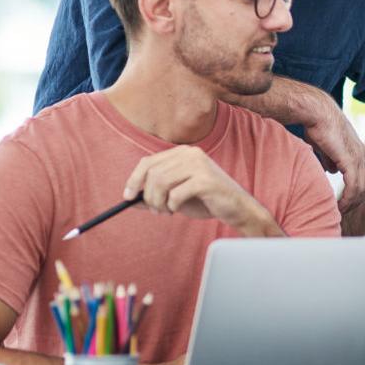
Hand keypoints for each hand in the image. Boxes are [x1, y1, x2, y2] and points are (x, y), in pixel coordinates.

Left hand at [123, 146, 283, 236]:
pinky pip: (176, 194)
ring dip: (158, 203)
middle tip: (154, 210)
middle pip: (152, 173)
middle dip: (148, 196)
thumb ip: (154, 195)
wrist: (237, 209)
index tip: (127, 197)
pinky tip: (178, 210)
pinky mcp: (206, 180)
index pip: (148, 162)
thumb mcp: (176, 197)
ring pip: (161, 183)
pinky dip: (172, 205)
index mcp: (182, 153)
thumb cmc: (206, 201)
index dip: (134, 179)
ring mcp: (199, 165)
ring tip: (166, 212)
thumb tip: (129, 199)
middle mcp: (190, 154)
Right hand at [303, 106, 364, 212]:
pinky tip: (339, 206)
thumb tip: (332, 170)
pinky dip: (348, 198)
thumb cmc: (317, 124)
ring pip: (363, 188)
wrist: (316, 112)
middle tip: (344, 211)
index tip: (345, 201)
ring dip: (353, 202)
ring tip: (340, 211)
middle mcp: (362, 154)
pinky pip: (354, 185)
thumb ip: (330, 158)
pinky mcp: (350, 159)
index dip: (357, 191)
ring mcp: (358, 157)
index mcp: (357, 151)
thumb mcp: (325, 146)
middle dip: (357, 201)